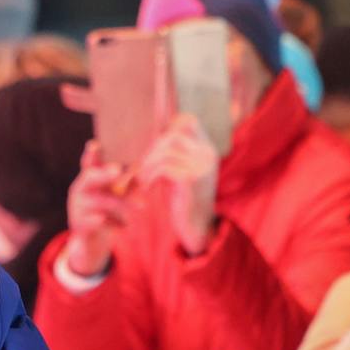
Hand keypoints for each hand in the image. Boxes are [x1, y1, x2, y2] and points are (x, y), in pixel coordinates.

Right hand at [62, 139, 129, 276]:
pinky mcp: (79, 226)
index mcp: (87, 179)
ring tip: (143, 206)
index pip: (88, 163)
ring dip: (124, 203)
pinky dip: (116, 223)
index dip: (91, 154)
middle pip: (90, 177)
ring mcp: (77, 208)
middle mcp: (79, 190)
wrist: (90, 243)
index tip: (94, 145)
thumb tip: (141, 167)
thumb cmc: (107, 213)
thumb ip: (127, 183)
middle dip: (105, 174)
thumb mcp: (116, 196)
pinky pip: (100, 222)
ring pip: (102, 201)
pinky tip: (126, 226)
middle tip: (118, 170)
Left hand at [138, 113, 217, 255]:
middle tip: (141, 170)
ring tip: (141, 181)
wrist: (196, 228)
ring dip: (147, 166)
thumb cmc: (184, 201)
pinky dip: (150, 177)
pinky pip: (163, 168)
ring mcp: (202, 166)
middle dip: (151, 152)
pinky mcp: (191, 179)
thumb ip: (174, 154)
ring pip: (165, 152)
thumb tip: (155, 136)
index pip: (188, 121)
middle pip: (172, 136)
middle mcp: (208, 154)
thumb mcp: (181, 171)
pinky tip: (146, 189)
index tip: (155, 150)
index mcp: (207, 149)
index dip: (168, 129)